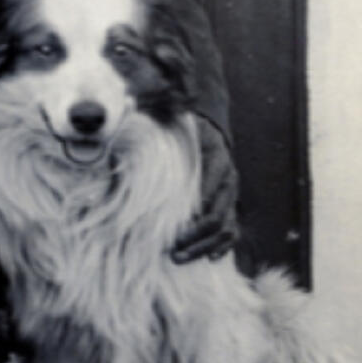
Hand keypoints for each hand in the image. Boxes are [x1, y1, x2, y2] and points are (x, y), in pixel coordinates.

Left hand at [169, 116, 239, 263]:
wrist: (211, 129)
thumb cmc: (185, 128)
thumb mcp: (175, 121)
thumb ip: (157, 118)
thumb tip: (129, 104)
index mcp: (216, 158)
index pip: (212, 191)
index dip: (196, 214)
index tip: (177, 229)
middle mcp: (228, 179)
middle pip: (217, 217)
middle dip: (196, 238)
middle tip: (173, 251)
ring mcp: (230, 195)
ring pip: (226, 228)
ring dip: (204, 246)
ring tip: (180, 258)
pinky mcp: (229, 204)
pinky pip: (232, 230)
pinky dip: (222, 246)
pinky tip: (211, 258)